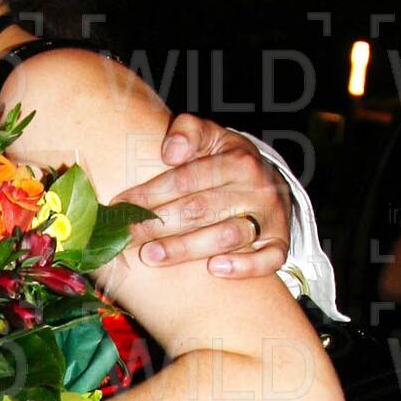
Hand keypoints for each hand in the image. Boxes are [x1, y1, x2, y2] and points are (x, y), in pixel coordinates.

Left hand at [116, 116, 293, 274]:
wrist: (268, 182)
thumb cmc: (226, 161)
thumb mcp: (210, 136)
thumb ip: (187, 132)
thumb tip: (170, 151)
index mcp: (238, 160)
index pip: (187, 179)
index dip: (151, 193)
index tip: (121, 206)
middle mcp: (257, 189)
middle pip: (201, 210)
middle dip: (159, 224)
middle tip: (127, 235)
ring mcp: (271, 218)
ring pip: (227, 236)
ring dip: (187, 248)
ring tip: (152, 256)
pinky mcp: (280, 243)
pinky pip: (268, 260)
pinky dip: (244, 266)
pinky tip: (214, 269)